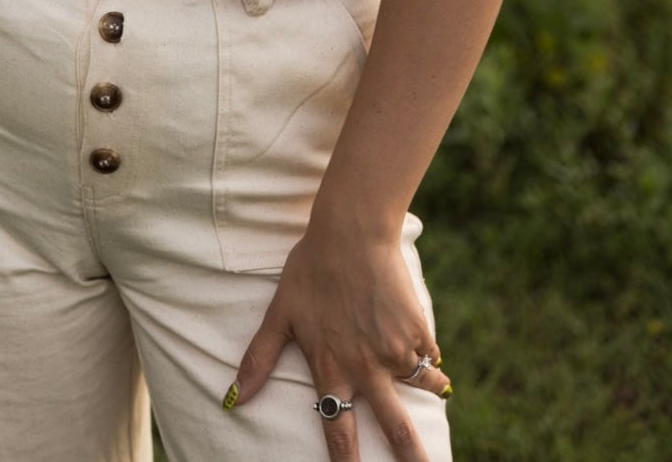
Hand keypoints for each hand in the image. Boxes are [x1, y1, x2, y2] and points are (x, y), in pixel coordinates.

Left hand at [227, 219, 450, 458]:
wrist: (351, 232)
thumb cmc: (310, 269)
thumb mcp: (280, 314)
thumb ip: (259, 358)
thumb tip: (234, 398)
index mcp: (332, 369)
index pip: (339, 433)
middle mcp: (367, 368)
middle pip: (396, 430)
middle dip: (413, 458)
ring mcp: (395, 350)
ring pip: (420, 388)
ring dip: (429, 393)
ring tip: (437, 393)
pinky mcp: (416, 329)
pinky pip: (427, 355)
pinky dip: (426, 355)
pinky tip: (418, 343)